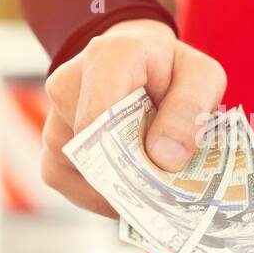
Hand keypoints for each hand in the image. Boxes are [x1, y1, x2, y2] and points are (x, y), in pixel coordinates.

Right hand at [41, 19, 227, 216]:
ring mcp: (54, 117)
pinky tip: (131, 189)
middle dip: (130, 177)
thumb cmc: (173, 70)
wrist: (144, 62)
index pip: (101, 114)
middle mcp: (68, 82)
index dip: (128, 152)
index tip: (164, 167)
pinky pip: (68, 183)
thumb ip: (190, 109)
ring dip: (118, 188)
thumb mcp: (202, 77)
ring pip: (80, 171)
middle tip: (165, 192)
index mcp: (110, 56)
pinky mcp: (52, 146)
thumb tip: (163, 158)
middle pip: (91, 149)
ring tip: (152, 184)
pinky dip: (102, 196)